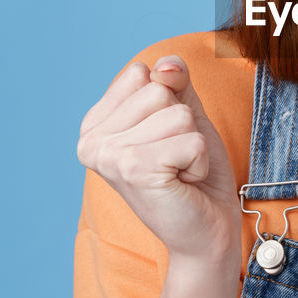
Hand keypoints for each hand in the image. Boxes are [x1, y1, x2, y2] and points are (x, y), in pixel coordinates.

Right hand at [77, 56, 241, 268]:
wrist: (206, 231)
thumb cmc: (193, 173)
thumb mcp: (184, 115)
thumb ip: (174, 81)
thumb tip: (165, 66)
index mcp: (94, 123)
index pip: (140, 73)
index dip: (169, 101)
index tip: (163, 139)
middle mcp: (91, 140)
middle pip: (158, 90)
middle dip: (182, 124)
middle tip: (174, 160)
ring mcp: (109, 155)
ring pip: (178, 113)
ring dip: (192, 144)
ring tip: (177, 171)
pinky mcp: (134, 170)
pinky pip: (191, 140)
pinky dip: (199, 161)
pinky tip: (182, 183)